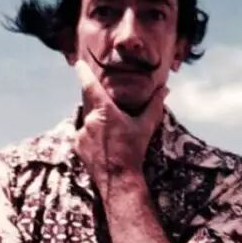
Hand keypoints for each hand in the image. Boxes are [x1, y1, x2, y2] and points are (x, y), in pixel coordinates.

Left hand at [73, 60, 167, 191]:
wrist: (118, 179)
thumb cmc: (133, 151)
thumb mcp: (146, 127)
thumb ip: (154, 106)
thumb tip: (164, 90)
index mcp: (104, 111)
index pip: (89, 85)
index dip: (83, 72)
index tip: (78, 63)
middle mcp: (89, 120)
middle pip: (91, 104)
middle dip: (99, 105)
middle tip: (112, 114)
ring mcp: (81, 133)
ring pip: (88, 120)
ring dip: (98, 123)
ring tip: (112, 137)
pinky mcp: (77, 145)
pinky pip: (84, 134)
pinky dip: (92, 136)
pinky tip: (105, 146)